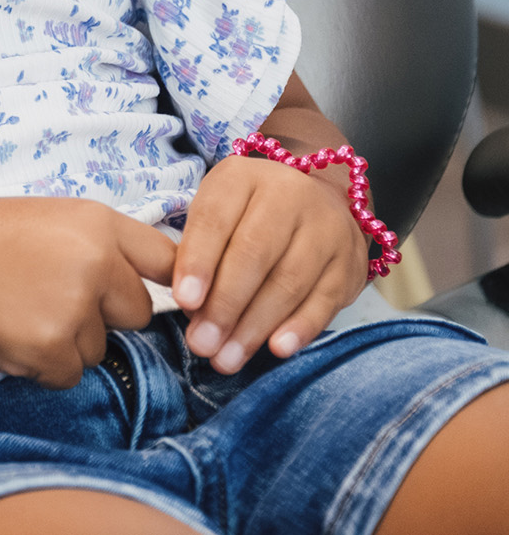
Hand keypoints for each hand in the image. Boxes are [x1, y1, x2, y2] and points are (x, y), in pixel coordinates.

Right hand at [0, 198, 177, 388]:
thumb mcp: (46, 219)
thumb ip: (98, 247)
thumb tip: (151, 290)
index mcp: (96, 222)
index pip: (167, 260)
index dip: (174, 284)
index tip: (178, 301)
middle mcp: (94, 262)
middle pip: (136, 313)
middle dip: (102, 315)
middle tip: (46, 293)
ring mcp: (72, 308)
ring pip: (98, 349)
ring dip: (65, 341)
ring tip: (15, 306)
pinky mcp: (48, 349)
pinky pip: (67, 374)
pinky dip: (40, 364)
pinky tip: (5, 330)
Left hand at [173, 153, 368, 371]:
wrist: (319, 199)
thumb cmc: (250, 211)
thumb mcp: (217, 210)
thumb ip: (199, 248)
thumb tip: (190, 304)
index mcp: (244, 176)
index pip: (217, 218)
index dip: (199, 261)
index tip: (183, 301)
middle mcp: (290, 195)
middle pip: (254, 254)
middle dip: (224, 305)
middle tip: (201, 344)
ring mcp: (326, 229)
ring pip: (288, 282)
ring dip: (254, 327)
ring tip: (227, 358)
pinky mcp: (351, 264)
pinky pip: (325, 301)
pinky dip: (300, 328)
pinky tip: (277, 349)